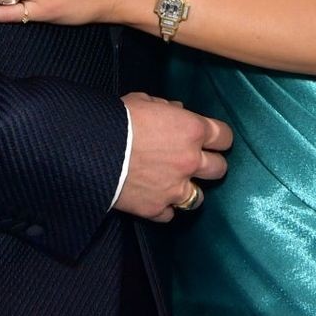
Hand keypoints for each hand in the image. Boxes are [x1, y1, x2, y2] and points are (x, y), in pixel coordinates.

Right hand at [114, 92, 231, 222]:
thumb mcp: (144, 102)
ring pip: (199, 198)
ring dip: (189, 191)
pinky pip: (170, 214)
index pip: (224, 136)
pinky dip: (164, 208)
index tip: (212, 139)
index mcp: (192, 130)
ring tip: (176, 185)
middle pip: (219, 169)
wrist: (91, 149)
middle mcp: (190, 161)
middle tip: (194, 162)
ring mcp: (176, 188)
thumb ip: (166, 108)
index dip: (219, 138)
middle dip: (209, 165)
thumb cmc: (118, 119)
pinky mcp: (157, 208)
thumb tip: (178, 111)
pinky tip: (154, 198)